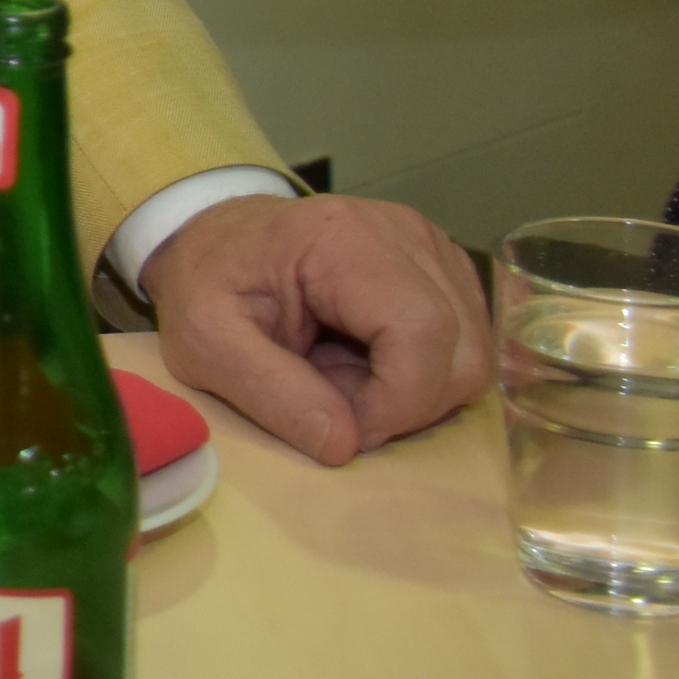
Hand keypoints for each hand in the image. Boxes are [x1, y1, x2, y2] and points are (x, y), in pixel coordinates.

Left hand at [141, 191, 489, 465]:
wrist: (210, 239)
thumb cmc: (204, 284)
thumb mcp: (205, 343)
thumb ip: (271, 393)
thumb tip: (345, 445)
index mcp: (343, 237)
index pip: (421, 332)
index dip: (395, 402)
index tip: (343, 428)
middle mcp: (404, 233)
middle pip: (462, 350)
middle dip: (405, 405)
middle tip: (334, 405)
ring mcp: (431, 249)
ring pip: (474, 355)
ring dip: (415, 394)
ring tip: (343, 380)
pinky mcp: (443, 271)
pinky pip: (466, 345)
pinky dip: (424, 376)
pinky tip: (367, 365)